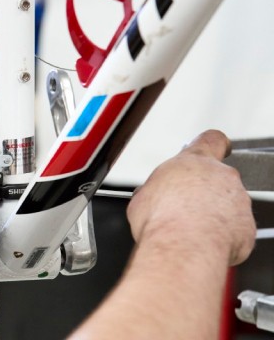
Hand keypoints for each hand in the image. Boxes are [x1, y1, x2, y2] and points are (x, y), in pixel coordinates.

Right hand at [126, 130, 255, 265]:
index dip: (212, 145)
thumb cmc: (161, 220)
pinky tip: (202, 243)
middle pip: (218, 177)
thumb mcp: (142, 197)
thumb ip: (154, 189)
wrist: (182, 248)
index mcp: (194, 162)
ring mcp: (238, 200)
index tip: (213, 149)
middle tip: (184, 209)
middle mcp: (222, 176)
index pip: (211, 140)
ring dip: (213, 214)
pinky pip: (235, 228)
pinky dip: (222, 235)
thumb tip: (149, 197)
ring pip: (228, 204)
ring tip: (190, 231)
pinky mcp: (247, 226)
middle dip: (204, 192)